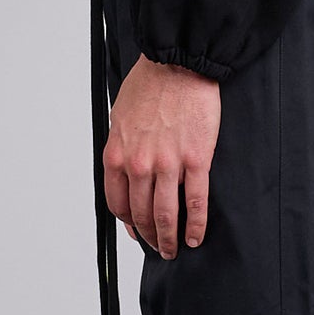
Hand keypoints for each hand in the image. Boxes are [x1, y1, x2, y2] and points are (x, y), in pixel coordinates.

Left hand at [104, 54, 220, 257]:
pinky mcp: (196, 160)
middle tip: (157, 247)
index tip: (135, 230)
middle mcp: (139, 164)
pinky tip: (196, 237)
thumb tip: (126, 173)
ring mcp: (167, 164)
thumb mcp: (119, 118)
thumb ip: (121, 149)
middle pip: (141, 214)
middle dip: (148, 237)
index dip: (127, 223)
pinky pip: (195, 202)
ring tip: (173, 249)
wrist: (177, 64)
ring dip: (169, 239)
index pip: (117, 203)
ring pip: (166, 215)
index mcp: (117, 155)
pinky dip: (196, 225)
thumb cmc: (149, 85)